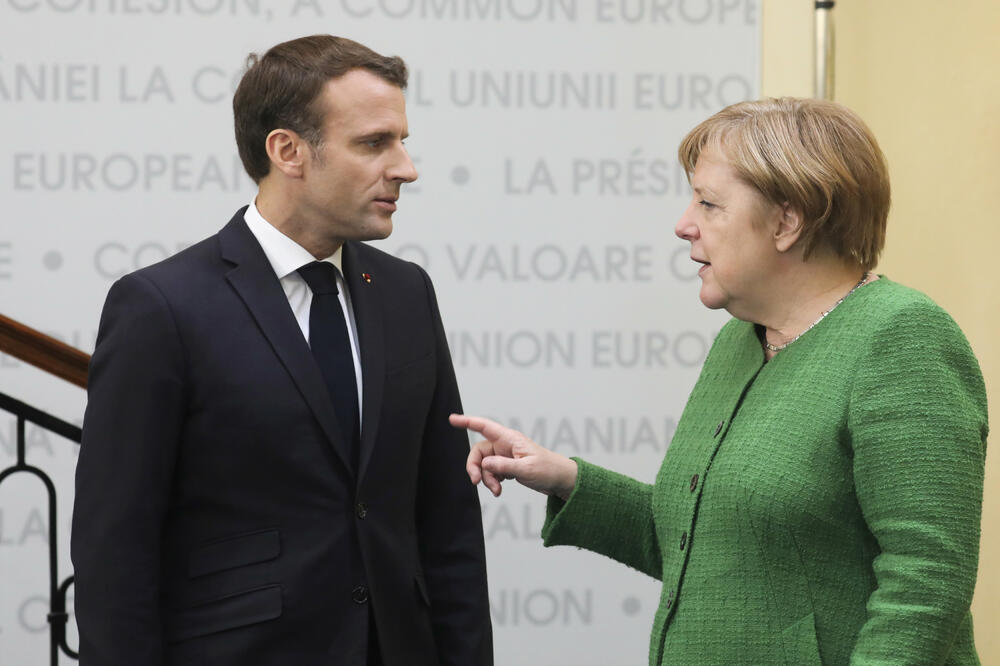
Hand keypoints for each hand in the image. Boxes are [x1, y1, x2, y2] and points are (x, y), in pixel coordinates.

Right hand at [449, 414, 577, 499]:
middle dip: (475, 467)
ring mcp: (505, 456)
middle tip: (476, 482)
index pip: (484, 426)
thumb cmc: (548, 470)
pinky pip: (491, 472)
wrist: (560, 480)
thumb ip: (504, 466)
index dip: (467, 422)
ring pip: (484, 465)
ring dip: (486, 479)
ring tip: (497, 490)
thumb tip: (485, 464)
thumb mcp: (526, 469)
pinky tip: (499, 490)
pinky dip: (492, 482)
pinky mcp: (507, 466)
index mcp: (509, 439)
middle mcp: (505, 445)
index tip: (452, 419)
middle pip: (479, 451)